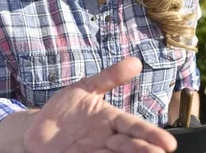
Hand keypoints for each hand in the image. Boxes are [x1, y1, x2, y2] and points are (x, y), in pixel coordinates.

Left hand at [23, 57, 176, 151]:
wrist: (36, 129)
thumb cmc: (63, 109)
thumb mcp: (85, 88)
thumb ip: (109, 77)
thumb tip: (136, 62)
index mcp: (111, 121)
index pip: (134, 127)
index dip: (150, 135)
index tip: (169, 144)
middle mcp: (107, 140)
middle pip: (130, 146)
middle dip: (144, 150)